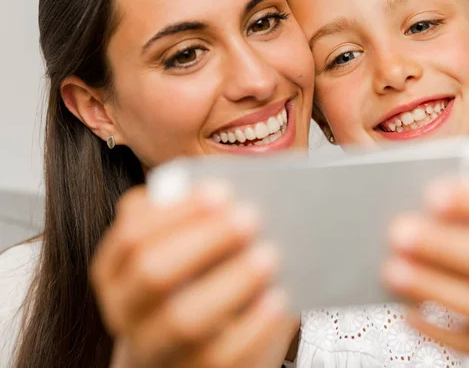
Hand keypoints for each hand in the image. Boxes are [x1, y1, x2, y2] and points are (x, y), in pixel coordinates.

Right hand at [91, 182, 295, 367]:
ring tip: (270, 254)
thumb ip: (194, 221)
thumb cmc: (192, 286)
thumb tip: (233, 193)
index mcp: (116, 272)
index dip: (175, 212)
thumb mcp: (182, 250)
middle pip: (153, 273)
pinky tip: (279, 298)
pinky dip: (253, 325)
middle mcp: (128, 312)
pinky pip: (222, 356)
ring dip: (231, 282)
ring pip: (184, 320)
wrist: (192, 351)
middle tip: (250, 217)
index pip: (131, 237)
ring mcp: (158, 350)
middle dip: (204, 240)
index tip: (220, 192)